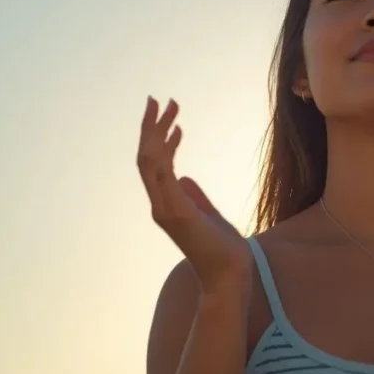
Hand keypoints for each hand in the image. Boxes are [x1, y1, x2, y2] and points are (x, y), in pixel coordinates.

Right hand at [137, 97, 252, 295]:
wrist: (228, 273)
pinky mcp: (177, 214)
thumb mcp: (208, 213)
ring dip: (158, 132)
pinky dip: (167, 153)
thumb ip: (194, 195)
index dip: (158, 138)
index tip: (171, 116)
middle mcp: (160, 204)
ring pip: (150, 162)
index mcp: (166, 203)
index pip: (154, 163)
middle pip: (146, 157)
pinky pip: (163, 178)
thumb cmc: (221, 248)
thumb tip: (183, 176)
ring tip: (170, 107)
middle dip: (151, 126)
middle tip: (159, 99)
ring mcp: (165, 209)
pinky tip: (177, 133)